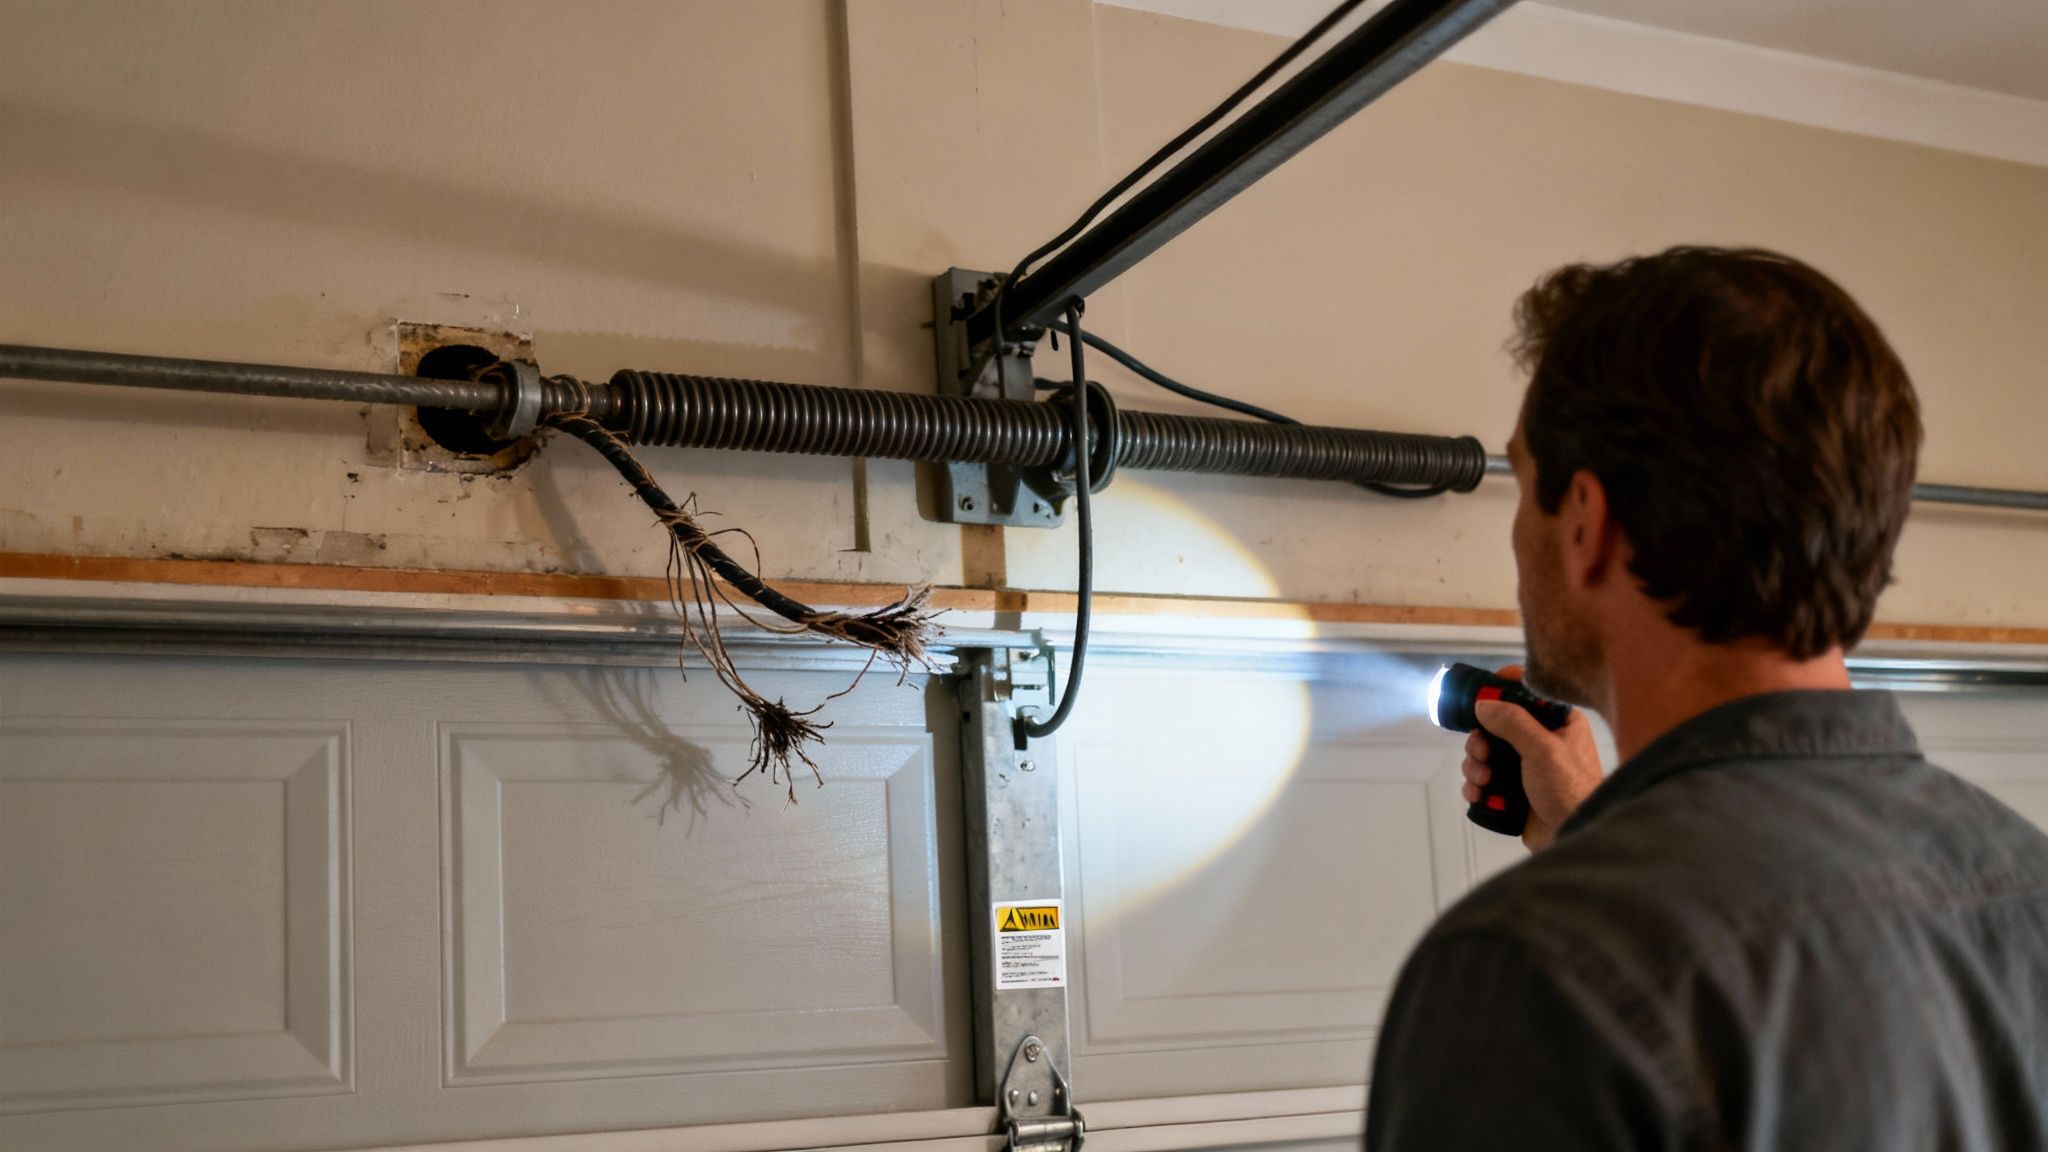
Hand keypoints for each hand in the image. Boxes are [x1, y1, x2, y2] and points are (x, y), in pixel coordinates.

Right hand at [1459, 664, 1603, 850]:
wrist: (1574, 834)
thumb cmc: (1572, 792)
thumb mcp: (1543, 749)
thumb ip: (1513, 722)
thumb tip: (1484, 704)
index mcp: (1559, 722)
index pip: (1526, 693)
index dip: (1500, 692)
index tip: (1480, 698)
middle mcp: (1542, 740)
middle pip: (1497, 725)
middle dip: (1481, 740)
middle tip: (1481, 753)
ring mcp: (1527, 766)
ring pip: (1486, 753)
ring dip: (1476, 765)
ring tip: (1483, 781)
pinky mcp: (1514, 788)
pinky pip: (1485, 779)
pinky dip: (1476, 785)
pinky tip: (1478, 793)